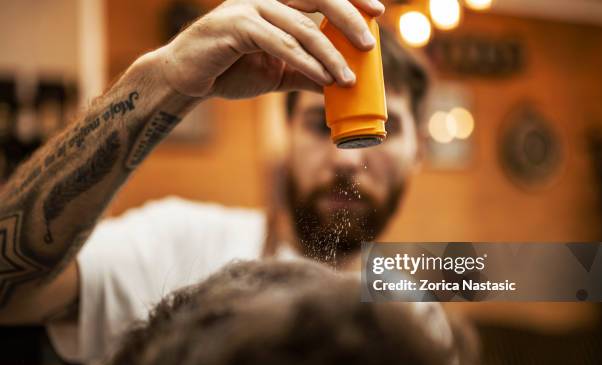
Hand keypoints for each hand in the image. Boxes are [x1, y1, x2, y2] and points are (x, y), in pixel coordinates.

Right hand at [157, 0, 384, 98]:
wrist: (187, 79)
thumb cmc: (230, 69)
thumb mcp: (277, 72)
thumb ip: (305, 72)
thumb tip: (337, 83)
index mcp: (276, 2)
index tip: (377, 12)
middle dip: (348, 19)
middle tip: (369, 44)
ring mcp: (248, 7)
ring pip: (301, 25)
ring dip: (329, 54)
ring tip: (348, 78)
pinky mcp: (235, 26)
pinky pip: (279, 43)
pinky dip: (305, 61)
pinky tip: (322, 77)